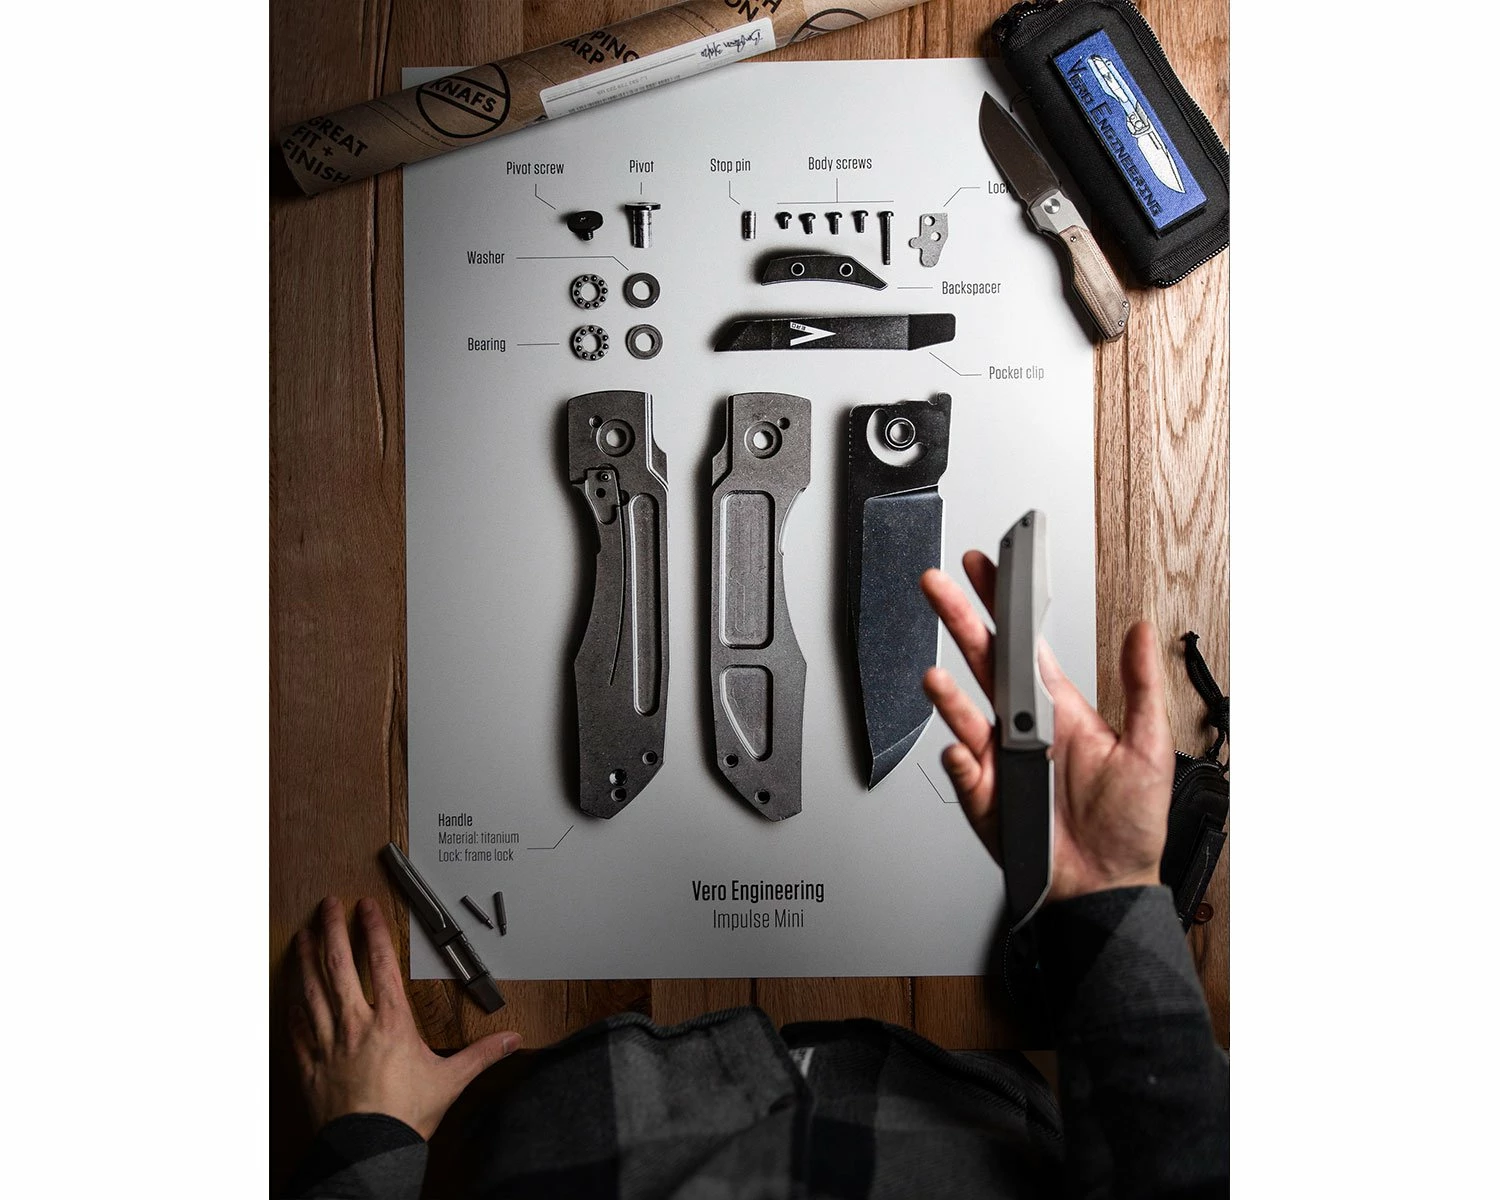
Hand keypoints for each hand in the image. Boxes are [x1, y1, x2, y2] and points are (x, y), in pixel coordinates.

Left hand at [290, 896, 521, 1138]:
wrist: (368, 1151)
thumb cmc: (406, 1117)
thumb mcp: (451, 1081)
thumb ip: (481, 1055)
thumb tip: (511, 1040)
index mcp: (391, 1022)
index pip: (381, 963)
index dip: (373, 930)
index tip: (365, 907)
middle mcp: (356, 1025)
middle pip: (338, 966)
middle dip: (332, 930)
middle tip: (327, 906)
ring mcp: (327, 1043)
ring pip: (310, 990)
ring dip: (305, 959)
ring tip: (302, 936)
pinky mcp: (308, 1064)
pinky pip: (294, 1026)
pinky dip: (290, 1004)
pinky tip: (289, 991)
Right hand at [920, 552, 1175, 902]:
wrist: (1109, 886)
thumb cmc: (1128, 826)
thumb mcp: (1150, 745)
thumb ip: (1141, 685)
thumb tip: (1143, 630)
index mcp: (1059, 708)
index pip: (1025, 643)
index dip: (1006, 604)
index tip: (993, 567)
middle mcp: (1023, 729)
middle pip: (984, 664)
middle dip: (960, 621)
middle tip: (938, 585)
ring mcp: (1001, 761)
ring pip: (966, 717)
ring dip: (948, 696)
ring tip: (936, 677)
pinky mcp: (986, 797)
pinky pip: (966, 774)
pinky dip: (961, 763)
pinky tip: (963, 754)